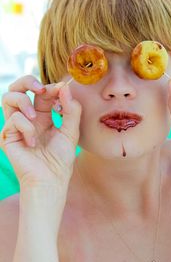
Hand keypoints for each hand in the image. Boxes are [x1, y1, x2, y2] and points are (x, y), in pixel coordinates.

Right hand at [0, 75, 80, 195]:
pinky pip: (13, 120)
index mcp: (43, 116)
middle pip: (19, 88)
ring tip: (35, 117)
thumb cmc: (60, 159)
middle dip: (27, 81)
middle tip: (40, 88)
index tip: (61, 89)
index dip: (50, 87)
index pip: (41, 93)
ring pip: (8, 98)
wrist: (50, 180)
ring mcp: (16, 126)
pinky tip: (33, 142)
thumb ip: (71, 110)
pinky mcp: (8, 136)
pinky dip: (26, 128)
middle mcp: (28, 118)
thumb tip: (65, 86)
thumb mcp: (71, 131)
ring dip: (23, 102)